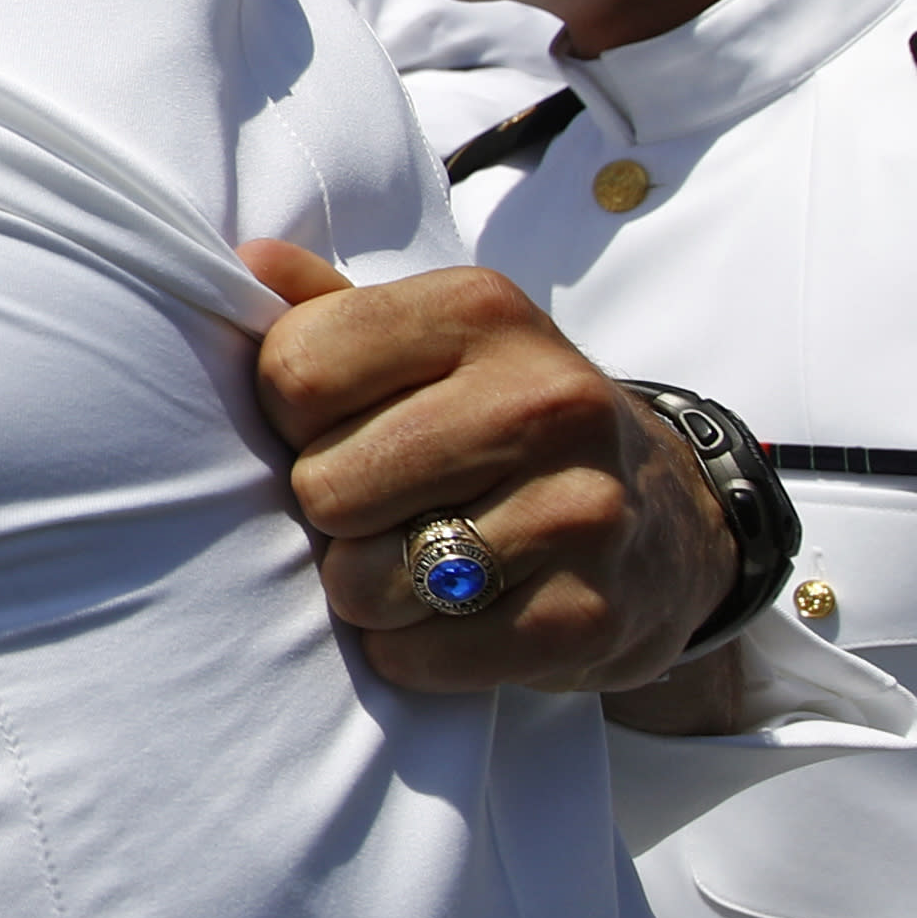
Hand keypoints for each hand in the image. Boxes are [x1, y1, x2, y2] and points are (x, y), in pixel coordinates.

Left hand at [244, 242, 733, 692]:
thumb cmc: (505, 418)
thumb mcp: (435, 340)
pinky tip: (458, 616)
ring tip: (419, 559)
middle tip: (384, 504)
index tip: (337, 427)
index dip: (290, 418)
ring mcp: (578, 511)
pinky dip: (414, 652)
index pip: (295, 372)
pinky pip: (421, 657)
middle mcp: (543, 399)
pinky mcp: (588, 616)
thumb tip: (248, 260)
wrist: (668, 516)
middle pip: (324, 485)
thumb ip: (331, 306)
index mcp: (483, 310)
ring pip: (366, 582)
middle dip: (331, 510)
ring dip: (369, 590)